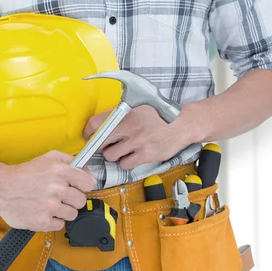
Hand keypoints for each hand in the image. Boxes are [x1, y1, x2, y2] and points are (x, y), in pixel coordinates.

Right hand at [0, 151, 95, 231]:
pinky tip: (45, 212)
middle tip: (62, 197)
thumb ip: (68, 160)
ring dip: (64, 211)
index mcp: (61, 172)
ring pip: (72, 214)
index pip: (88, 183)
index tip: (78, 187)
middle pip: (81, 201)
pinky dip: (53, 220)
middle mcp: (57, 190)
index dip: (83, 186)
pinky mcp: (43, 221)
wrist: (1, 188)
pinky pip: (60, 225)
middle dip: (73, 199)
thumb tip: (85, 170)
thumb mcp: (47, 157)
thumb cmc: (23, 174)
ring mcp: (50, 207)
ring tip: (52, 205)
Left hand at [83, 104, 202, 169]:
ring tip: (122, 149)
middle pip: (100, 142)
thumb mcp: (139, 106)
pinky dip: (126, 162)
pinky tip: (133, 155)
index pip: (96, 124)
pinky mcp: (145, 155)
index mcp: (125, 112)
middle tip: (105, 145)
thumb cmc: (160, 114)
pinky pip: (125, 164)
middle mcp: (129, 127)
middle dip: (100, 145)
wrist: (183, 124)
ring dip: (114, 154)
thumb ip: (120, 113)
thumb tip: (101, 124)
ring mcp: (137, 142)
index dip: (88, 132)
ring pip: (111, 156)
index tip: (89, 136)